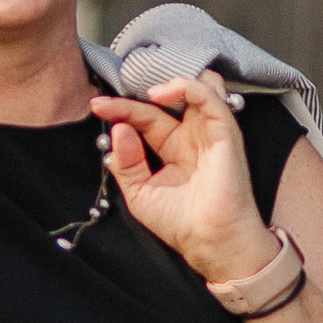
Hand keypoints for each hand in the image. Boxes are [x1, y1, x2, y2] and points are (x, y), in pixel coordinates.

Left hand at [90, 76, 276, 287]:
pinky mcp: (224, 131)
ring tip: (142, 94)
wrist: (210, 241)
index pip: (145, 118)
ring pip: (195, 86)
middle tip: (107, 102)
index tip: (97, 106)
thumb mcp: (140, 193)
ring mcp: (208, 131)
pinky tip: (160, 95)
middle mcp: (191, 135)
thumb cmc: (182, 223)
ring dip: (167, 81)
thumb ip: (126, 163)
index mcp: (173, 148)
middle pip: (165, 100)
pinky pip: (207, 95)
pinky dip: (184, 86)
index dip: (121, 110)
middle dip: (135, 95)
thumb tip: (118, 130)